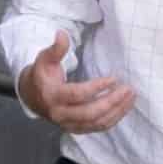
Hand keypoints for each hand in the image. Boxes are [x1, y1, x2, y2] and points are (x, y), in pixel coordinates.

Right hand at [18, 31, 135, 133]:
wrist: (32, 97)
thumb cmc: (41, 75)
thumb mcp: (45, 59)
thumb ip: (56, 48)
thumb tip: (62, 34)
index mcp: (52, 96)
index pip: (78, 94)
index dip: (97, 87)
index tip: (113, 78)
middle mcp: (60, 114)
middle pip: (90, 113)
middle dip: (112, 102)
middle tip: (128, 89)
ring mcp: (69, 124)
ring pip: (97, 123)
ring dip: (117, 111)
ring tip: (131, 97)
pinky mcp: (77, 129)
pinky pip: (98, 127)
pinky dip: (113, 118)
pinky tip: (124, 107)